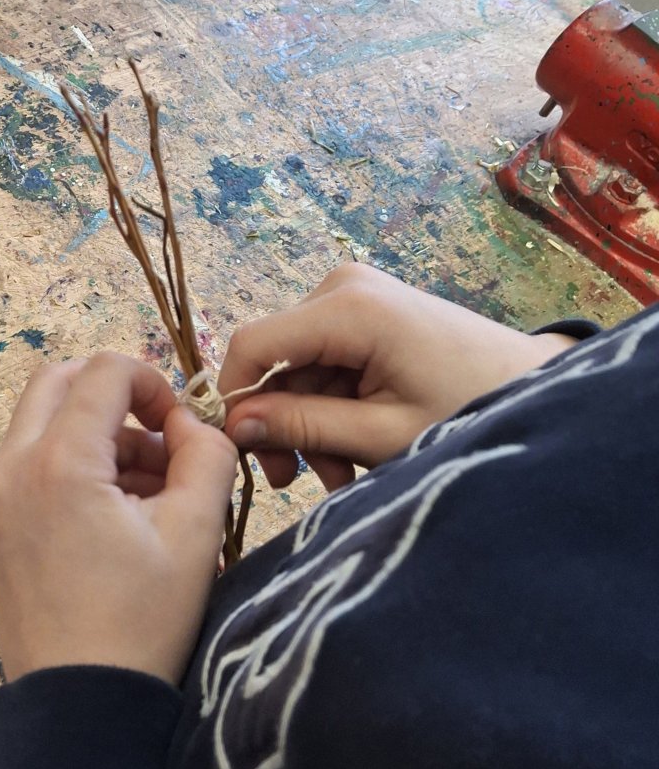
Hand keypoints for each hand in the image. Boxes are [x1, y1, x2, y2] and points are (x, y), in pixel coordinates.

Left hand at [0, 353, 238, 684]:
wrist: (78, 709)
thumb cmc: (141, 623)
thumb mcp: (195, 533)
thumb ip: (205, 455)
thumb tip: (191, 423)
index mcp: (59, 461)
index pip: (105, 371)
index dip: (154, 383)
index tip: (183, 428)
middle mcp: (12, 466)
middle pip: (60, 381)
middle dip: (116, 396)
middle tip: (160, 442)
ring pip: (44, 420)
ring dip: (97, 431)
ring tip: (150, 493)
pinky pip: (32, 460)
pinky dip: (74, 462)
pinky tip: (118, 515)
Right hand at [219, 264, 575, 493]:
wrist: (534, 389)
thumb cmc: (467, 411)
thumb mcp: (381, 434)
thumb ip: (305, 428)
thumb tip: (233, 427)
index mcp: (348, 307)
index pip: (252, 345)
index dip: (234, 399)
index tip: (241, 455)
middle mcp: (341, 287)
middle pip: (275, 360)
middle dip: (283, 423)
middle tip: (297, 481)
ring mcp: (354, 296)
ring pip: (296, 369)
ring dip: (309, 424)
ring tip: (340, 475)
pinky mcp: (365, 312)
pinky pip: (322, 363)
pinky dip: (329, 407)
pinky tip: (352, 448)